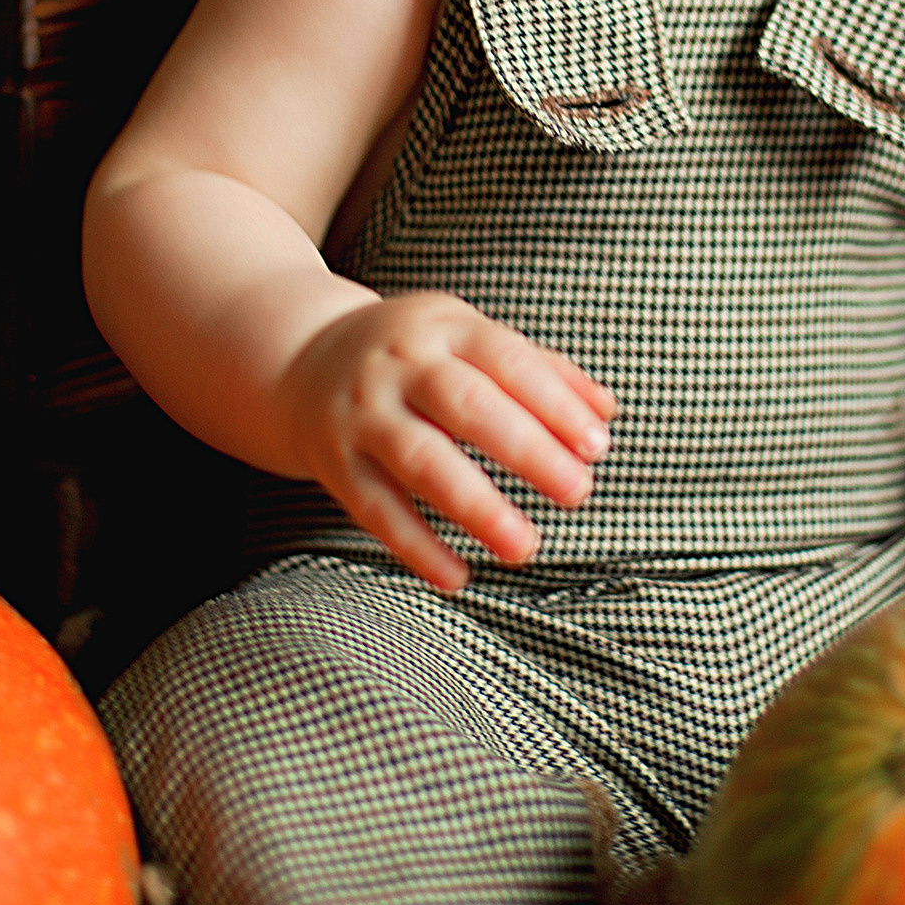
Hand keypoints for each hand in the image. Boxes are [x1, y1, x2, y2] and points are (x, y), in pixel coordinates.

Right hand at [276, 292, 615, 594]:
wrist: (298, 361)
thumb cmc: (412, 357)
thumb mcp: (467, 339)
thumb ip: (539, 370)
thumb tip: (606, 411)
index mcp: (443, 327)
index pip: (506, 359)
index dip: (555, 402)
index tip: (597, 445)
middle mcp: (398, 365)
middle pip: (467, 405)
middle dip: (527, 450)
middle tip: (577, 492)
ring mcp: (362, 413)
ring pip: (421, 460)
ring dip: (476, 507)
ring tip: (525, 547)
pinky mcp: (335, 462)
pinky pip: (376, 509)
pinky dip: (417, 547)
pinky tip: (459, 578)